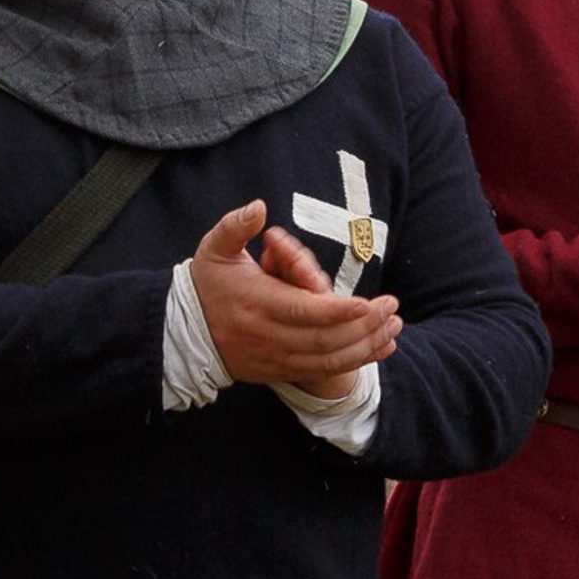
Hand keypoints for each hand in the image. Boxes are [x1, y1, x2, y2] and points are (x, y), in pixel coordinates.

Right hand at [191, 200, 399, 398]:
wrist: (185, 334)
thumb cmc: (207, 285)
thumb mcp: (214, 249)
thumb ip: (235, 226)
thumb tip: (259, 207)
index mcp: (257, 303)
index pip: (305, 312)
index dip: (339, 311)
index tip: (368, 303)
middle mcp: (268, 336)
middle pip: (324, 339)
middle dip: (363, 327)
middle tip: (391, 310)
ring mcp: (276, 358)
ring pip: (328, 359)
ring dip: (365, 346)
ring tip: (393, 329)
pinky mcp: (280, 371)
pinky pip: (323, 371)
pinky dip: (354, 361)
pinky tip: (378, 349)